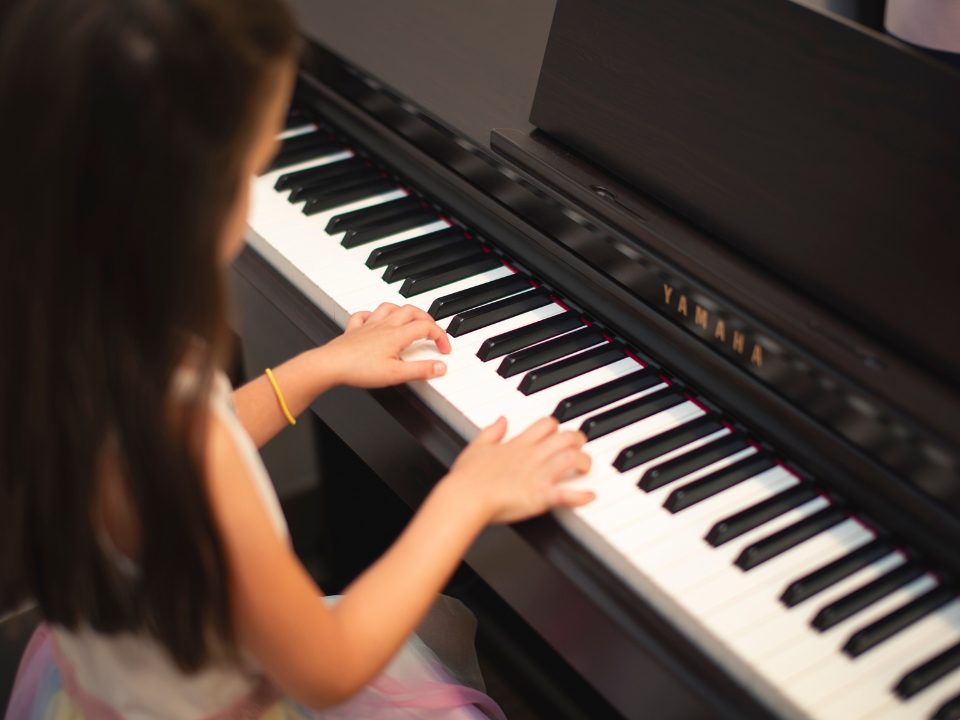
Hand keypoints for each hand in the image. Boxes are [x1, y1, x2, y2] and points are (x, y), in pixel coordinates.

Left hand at [320, 303, 451, 387]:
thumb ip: (421, 370)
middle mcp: (384, 326)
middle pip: (411, 311)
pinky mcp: (354, 330)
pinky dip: (373, 315)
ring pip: (390, 307)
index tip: (444, 349)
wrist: (330, 365)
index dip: (440, 336)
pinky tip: (375, 320)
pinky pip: (364, 315)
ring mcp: (368, 326)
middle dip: (427, 318)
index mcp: (397, 335)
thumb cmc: (359, 369)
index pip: (426, 327)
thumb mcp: (396, 374)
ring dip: (403, 311)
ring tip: (410, 320)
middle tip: (433, 330)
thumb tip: (441, 367)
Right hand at [443, 416, 594, 524]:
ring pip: (571, 458)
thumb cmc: (467, 477)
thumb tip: (501, 419)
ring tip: (586, 468)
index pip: (546, 424)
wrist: (465, 497)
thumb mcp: (476, 446)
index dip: (557, 427)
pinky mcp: (539, 497)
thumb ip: (491, 431)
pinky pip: (566, 494)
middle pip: (565, 437)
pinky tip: (590, 496)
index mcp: (518, 445)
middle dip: (578, 440)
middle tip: (580, 447)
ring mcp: (538, 475)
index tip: (560, 434)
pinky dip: (581, 496)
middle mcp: (532, 457)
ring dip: (584, 462)